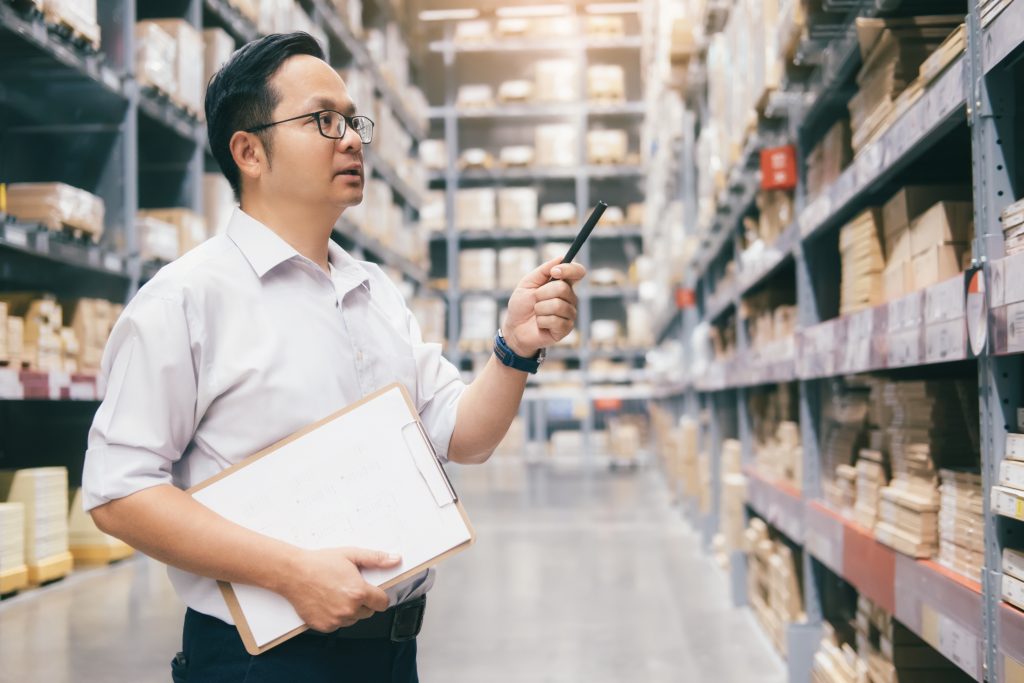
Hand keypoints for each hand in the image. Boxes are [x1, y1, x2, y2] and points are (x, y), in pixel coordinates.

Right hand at [280, 547, 400, 632]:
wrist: (293, 573)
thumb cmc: (319, 563)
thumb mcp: (350, 555)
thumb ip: (376, 559)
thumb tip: (395, 560)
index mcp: (359, 592)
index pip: (382, 603)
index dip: (379, 596)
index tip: (372, 591)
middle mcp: (349, 609)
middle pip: (368, 612)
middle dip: (363, 601)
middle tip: (349, 587)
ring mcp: (336, 620)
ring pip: (353, 619)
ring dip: (350, 610)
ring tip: (336, 593)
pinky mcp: (324, 626)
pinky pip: (338, 624)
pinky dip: (335, 616)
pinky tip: (327, 602)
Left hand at [502, 258, 586, 356]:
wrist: (515, 328)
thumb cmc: (521, 305)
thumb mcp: (528, 283)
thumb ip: (544, 270)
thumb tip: (561, 258)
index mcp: (563, 284)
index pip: (578, 272)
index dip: (569, 269)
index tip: (554, 272)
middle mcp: (570, 298)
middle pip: (562, 288)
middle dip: (542, 294)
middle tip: (535, 300)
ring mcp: (569, 314)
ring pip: (557, 305)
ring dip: (540, 309)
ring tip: (537, 313)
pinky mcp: (566, 328)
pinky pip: (555, 320)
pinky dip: (541, 321)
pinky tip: (540, 324)